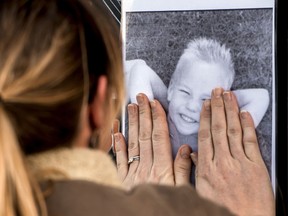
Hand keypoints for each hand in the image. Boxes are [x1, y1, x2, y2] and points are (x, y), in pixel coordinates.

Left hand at [114, 93, 191, 188]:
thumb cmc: (164, 208)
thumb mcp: (181, 192)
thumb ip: (183, 171)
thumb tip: (186, 148)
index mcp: (162, 169)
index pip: (159, 137)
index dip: (157, 118)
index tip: (155, 103)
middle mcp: (146, 166)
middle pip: (145, 135)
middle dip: (143, 114)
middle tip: (141, 96)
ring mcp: (132, 172)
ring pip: (133, 142)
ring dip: (132, 123)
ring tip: (131, 106)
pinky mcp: (121, 178)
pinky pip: (118, 158)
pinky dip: (117, 143)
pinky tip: (116, 131)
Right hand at [195, 88, 274, 215]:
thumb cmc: (222, 210)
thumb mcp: (201, 191)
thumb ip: (195, 169)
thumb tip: (193, 154)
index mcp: (207, 168)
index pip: (205, 135)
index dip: (206, 117)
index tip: (206, 104)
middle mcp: (222, 162)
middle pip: (218, 128)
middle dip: (217, 107)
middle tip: (217, 92)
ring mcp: (240, 162)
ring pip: (233, 130)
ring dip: (230, 111)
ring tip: (228, 96)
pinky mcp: (256, 167)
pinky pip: (251, 142)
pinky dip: (247, 126)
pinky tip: (244, 114)